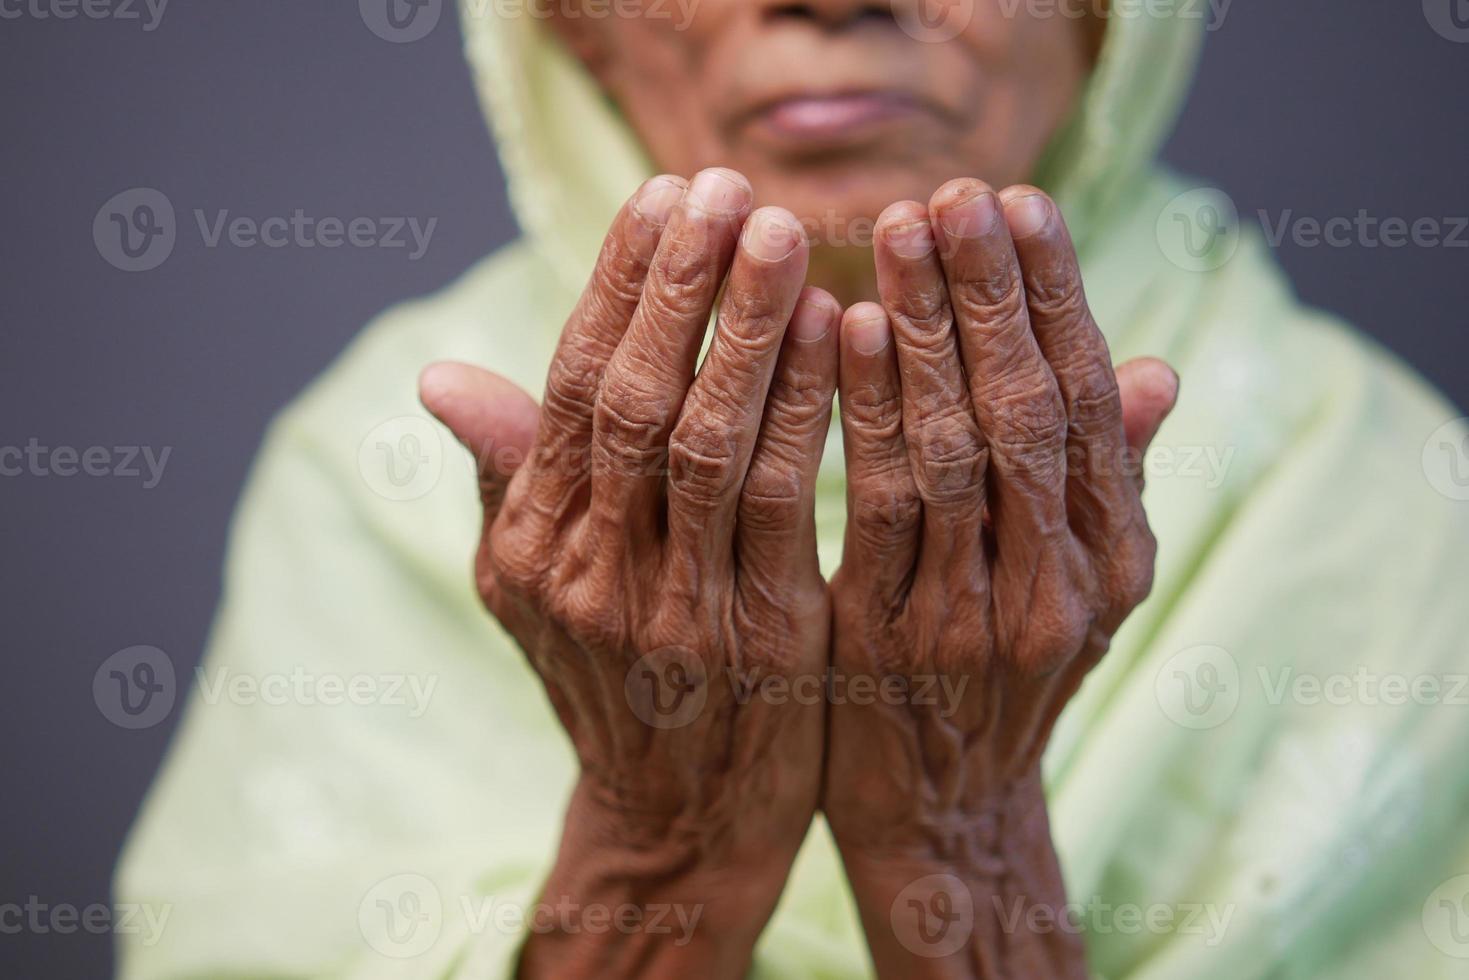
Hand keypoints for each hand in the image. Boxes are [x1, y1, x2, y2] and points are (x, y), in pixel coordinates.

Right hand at [421, 168, 840, 977]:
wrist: (678, 820)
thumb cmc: (613, 682)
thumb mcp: (533, 591)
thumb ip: (508, 478)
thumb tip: (435, 376)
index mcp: (529, 545)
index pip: (569, 389)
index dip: (617, 287)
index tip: (663, 195)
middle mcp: (586, 575)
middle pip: (632, 400)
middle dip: (683, 287)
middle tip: (727, 188)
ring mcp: (672, 613)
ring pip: (709, 444)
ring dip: (749, 331)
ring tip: (785, 234)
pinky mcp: (763, 641)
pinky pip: (789, 508)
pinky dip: (812, 414)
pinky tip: (842, 338)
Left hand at [824, 180, 1177, 976]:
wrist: (938, 807)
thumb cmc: (997, 673)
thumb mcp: (1074, 587)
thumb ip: (1107, 479)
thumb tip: (1161, 367)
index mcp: (1114, 556)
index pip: (1093, 400)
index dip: (1057, 295)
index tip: (1020, 200)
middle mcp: (1063, 584)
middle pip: (1029, 408)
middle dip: (989, 292)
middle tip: (952, 190)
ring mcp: (978, 618)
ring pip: (956, 447)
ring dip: (925, 330)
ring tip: (896, 231)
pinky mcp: (889, 641)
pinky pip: (876, 508)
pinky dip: (863, 413)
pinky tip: (840, 330)